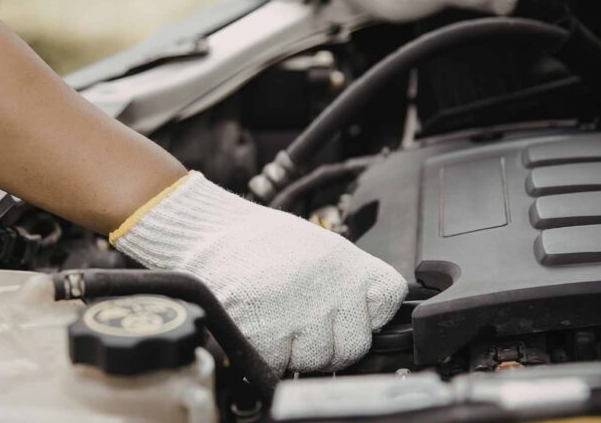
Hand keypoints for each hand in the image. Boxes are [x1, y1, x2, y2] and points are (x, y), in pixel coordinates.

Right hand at [111, 172, 406, 374]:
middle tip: (302, 314)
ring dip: (296, 349)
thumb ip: (350, 282)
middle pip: (353, 346)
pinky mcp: (266, 337)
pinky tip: (260, 325)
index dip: (368, 310)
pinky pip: (280, 366)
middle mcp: (331, 290)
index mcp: (347, 265)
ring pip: (317, 360)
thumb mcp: (321, 249)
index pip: (388, 301)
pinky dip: (268, 355)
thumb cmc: (263, 243)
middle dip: (329, 339)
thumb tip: (371, 317)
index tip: (348, 304)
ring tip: (277, 316)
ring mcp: (300, 316)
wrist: (211, 234)